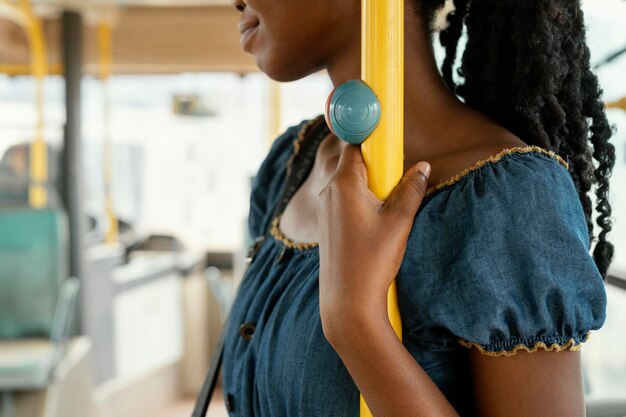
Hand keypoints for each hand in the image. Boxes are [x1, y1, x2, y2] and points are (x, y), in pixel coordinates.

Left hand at [317, 144, 430, 341]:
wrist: (347, 301)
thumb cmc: (372, 260)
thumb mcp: (400, 221)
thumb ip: (412, 188)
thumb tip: (423, 167)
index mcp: (343, 184)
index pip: (354, 144)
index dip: (371, 138)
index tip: (386, 135)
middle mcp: (328, 192)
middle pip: (352, 162)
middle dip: (376, 165)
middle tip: (396, 180)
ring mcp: (325, 209)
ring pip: (349, 183)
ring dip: (371, 186)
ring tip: (388, 209)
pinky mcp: (327, 225)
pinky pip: (345, 200)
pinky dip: (362, 202)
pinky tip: (376, 224)